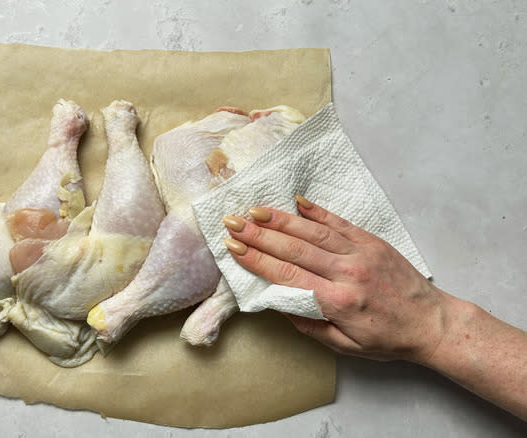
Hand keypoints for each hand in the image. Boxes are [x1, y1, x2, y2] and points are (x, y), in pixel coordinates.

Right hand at [222, 195, 450, 362]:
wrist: (433, 323)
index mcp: (337, 302)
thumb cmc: (387, 339)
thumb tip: (278, 302)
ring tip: (254, 210)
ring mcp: (361, 253)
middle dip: (259, 234)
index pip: (287, 275)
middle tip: (232, 222)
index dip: (257, 259)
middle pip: (294, 248)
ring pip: (313, 231)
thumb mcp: (344, 345)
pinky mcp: (372, 242)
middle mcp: (347, 272)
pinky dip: (317, 210)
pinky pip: (339, 223)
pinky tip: (296, 200)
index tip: (233, 247)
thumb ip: (309, 324)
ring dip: (281, 219)